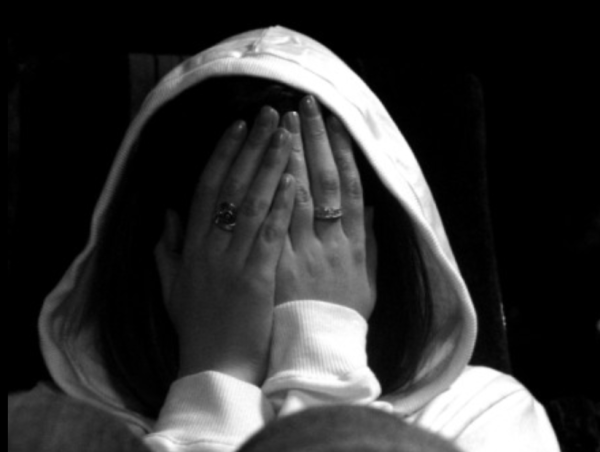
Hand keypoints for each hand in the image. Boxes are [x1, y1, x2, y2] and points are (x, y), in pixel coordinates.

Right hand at [154, 106, 295, 384]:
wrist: (215, 368)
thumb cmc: (198, 329)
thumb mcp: (172, 288)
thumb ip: (166, 250)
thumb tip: (165, 215)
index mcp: (191, 247)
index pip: (206, 189)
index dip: (222, 155)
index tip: (237, 127)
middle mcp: (209, 246)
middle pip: (231, 186)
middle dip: (251, 147)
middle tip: (269, 115)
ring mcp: (232, 261)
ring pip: (251, 203)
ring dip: (270, 166)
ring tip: (286, 135)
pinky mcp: (256, 278)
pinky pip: (269, 233)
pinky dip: (280, 204)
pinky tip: (294, 180)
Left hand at [275, 96, 376, 319]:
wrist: (317, 354)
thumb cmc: (342, 318)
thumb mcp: (367, 283)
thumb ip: (370, 246)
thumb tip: (372, 210)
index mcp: (353, 244)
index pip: (350, 188)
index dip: (343, 152)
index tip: (334, 122)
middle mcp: (331, 243)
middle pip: (323, 183)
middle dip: (313, 142)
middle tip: (302, 107)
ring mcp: (303, 254)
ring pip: (297, 197)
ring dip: (288, 158)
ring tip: (279, 124)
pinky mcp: (276, 267)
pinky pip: (272, 227)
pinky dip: (269, 198)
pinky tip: (262, 168)